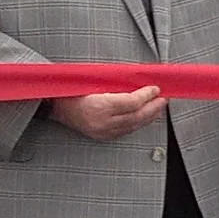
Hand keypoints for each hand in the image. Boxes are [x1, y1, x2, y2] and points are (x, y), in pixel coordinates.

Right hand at [51, 85, 167, 140]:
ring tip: (159, 106)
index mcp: (99, 106)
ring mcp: (102, 132)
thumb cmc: (72, 89)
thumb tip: (139, 81)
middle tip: (164, 98)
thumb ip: (116, 83)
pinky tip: (145, 116)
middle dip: (153, 107)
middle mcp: (102, 122)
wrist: (54, 106)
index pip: (132, 102)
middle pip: (136, 116)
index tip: (155, 88)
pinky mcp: (102, 136)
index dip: (146, 95)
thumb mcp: (93, 81)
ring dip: (149, 116)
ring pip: (133, 125)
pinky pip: (125, 131)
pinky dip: (138, 123)